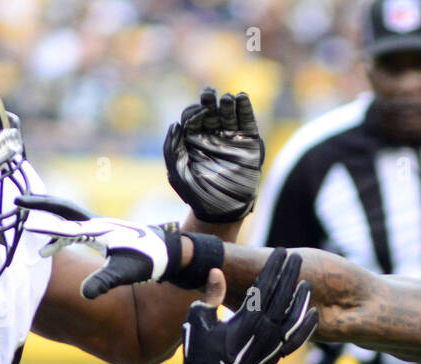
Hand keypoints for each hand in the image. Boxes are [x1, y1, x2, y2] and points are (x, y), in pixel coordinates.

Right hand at [16, 194, 181, 298]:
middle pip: (63, 211)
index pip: (64, 219)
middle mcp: (97, 224)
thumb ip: (105, 282)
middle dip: (40, 207)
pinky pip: (77, 230)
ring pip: (69, 220)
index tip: (20, 208)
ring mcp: (102, 228)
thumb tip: (86, 294)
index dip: (41, 214)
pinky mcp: (106, 235)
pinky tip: (54, 245)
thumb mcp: (125, 273)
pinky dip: (62, 233)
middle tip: (18, 203)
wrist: (170, 253)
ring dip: (50, 222)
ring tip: (29, 227)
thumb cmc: (149, 261)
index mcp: (97, 230)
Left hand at [164, 88, 263, 222]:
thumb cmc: (197, 195)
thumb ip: (172, 148)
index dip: (194, 112)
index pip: (192, 117)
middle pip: (211, 111)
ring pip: (229, 114)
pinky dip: (246, 109)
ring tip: (226, 98)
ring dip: (227, 103)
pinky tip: (242, 98)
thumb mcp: (177, 173)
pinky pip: (247, 123)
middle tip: (209, 94)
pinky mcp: (248, 144)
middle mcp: (212, 137)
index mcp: (193, 141)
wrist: (222, 212)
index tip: (197, 115)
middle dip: (209, 101)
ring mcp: (231, 139)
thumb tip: (175, 124)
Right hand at [175, 248, 316, 363]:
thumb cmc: (199, 352)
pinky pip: (297, 338)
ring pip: (294, 317)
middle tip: (297, 257)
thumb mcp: (199, 320)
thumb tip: (216, 271)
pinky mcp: (276, 356)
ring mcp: (273, 345)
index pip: (266, 286)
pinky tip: (312, 313)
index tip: (281, 252)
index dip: (274, 267)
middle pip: (283, 296)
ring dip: (302, 298)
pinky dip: (306, 326)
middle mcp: (264, 331)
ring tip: (306, 283)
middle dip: (290, 274)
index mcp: (247, 319)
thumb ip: (212, 295)